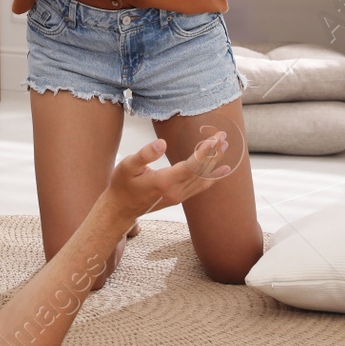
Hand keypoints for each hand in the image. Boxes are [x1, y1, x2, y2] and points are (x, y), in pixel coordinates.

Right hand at [104, 134, 231, 219]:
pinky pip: (200, 187)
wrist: (120, 209)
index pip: (191, 166)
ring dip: (215, 162)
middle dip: (213, 153)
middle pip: (201, 172)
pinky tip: (223, 170)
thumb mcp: (128, 165)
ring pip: (203, 179)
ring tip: (224, 146)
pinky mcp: (179, 197)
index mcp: (163, 182)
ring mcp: (179, 196)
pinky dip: (213, 177)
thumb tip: (162, 143)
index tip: (214, 139)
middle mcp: (175, 191)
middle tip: (222, 136)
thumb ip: (145, 154)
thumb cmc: (122, 184)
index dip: (204, 152)